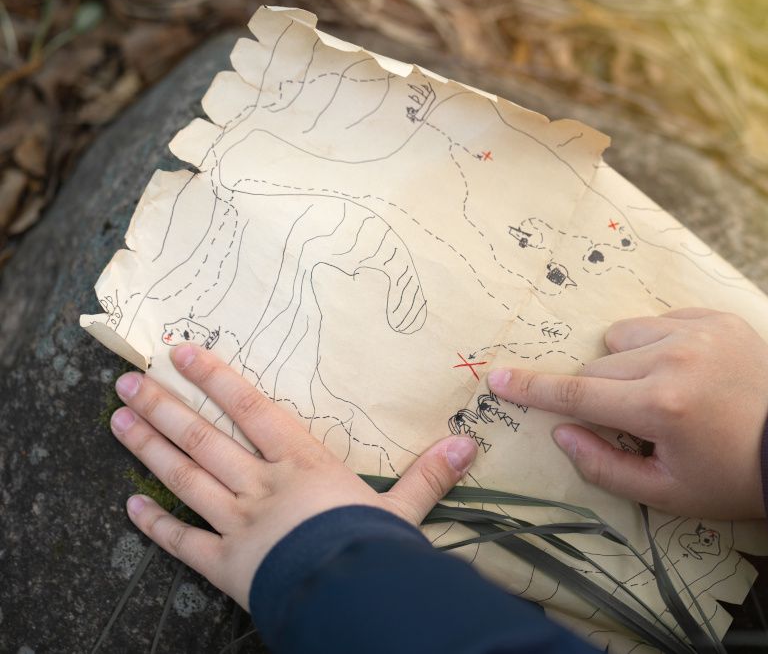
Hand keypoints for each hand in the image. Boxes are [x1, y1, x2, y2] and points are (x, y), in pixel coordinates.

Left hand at [110, 343, 477, 608]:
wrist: (347, 596)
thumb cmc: (374, 547)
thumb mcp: (407, 508)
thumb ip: (429, 474)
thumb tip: (468, 443)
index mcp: (300, 463)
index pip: (251, 409)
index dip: (214, 378)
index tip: (181, 353)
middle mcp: (260, 484)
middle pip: (203, 438)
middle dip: (163, 406)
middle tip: (127, 381)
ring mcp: (236, 523)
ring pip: (184, 478)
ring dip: (149, 448)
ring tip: (117, 420)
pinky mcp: (223, 564)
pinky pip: (181, 541)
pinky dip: (155, 525)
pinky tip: (129, 509)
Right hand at [486, 308, 767, 519]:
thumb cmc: (731, 479)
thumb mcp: (665, 493)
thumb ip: (603, 466)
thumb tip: (561, 433)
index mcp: (660, 407)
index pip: (577, 393)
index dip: (533, 388)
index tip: (497, 377)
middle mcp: (674, 359)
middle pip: (597, 365)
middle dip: (600, 393)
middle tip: (636, 421)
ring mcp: (698, 331)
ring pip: (623, 336)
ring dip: (625, 363)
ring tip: (663, 390)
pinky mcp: (717, 317)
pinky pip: (659, 321)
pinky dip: (658, 345)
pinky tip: (688, 371)